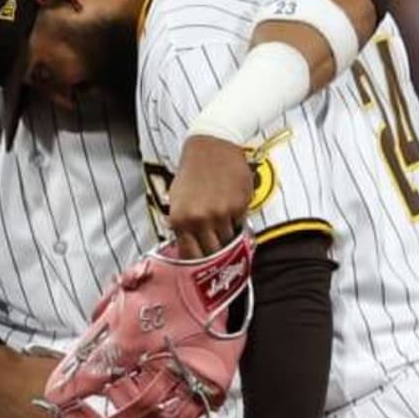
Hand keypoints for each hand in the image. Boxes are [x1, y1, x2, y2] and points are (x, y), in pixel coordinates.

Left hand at [166, 134, 252, 257]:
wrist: (212, 145)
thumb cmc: (192, 172)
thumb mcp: (177, 198)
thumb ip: (182, 225)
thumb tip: (189, 250)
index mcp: (181, 219)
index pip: (191, 256)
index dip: (199, 266)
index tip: (203, 272)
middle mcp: (200, 219)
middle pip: (212, 253)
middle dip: (215, 255)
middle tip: (217, 254)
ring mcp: (222, 213)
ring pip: (228, 240)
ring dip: (227, 237)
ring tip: (223, 226)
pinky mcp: (240, 205)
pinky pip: (240, 224)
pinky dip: (237, 222)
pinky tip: (231, 208)